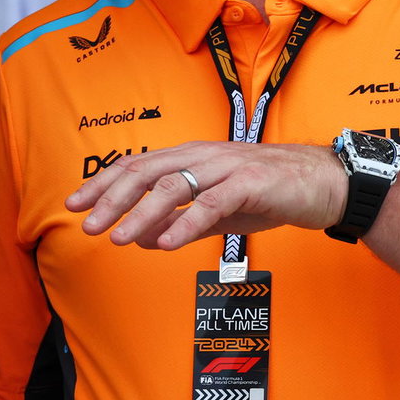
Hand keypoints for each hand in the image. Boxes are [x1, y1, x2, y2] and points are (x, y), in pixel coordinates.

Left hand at [63, 141, 347, 249]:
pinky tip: (166, 243)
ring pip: (173, 187)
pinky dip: (186, 224)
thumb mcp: (216, 210)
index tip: (75, 204)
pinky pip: (212, 204)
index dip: (103, 183)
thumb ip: (180, 222)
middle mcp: (201, 156)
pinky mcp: (251, 183)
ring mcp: (225, 167)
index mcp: (188, 157)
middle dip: (111, 198)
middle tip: (87, 225)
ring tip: (118, 237)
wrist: (324, 183)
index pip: (136, 166)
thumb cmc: (268, 192)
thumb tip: (139, 237)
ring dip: (141, 213)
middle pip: (145, 172)